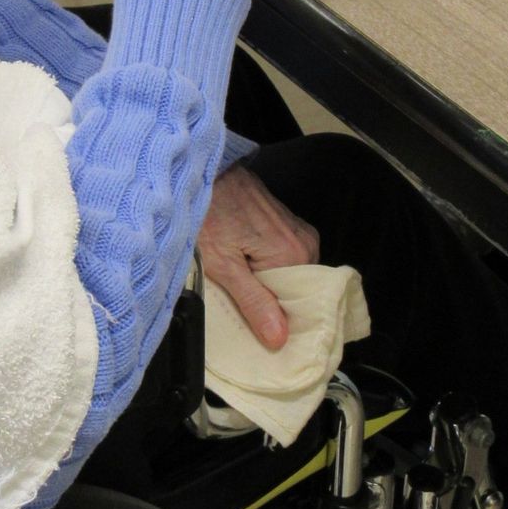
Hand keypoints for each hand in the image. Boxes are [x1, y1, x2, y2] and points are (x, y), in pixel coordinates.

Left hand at [198, 164, 318, 349]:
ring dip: (267, 285)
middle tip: (243, 308)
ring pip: (287, 274)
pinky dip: (265, 268)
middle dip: (272, 303)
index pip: (301, 305)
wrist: (204, 171)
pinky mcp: (285, 224)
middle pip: (295, 290)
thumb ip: (253, 302)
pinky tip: (244, 269)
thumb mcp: (223, 265)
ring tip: (240, 286)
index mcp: (294, 254)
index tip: (261, 332)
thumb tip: (279, 338)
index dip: (281, 321)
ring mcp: (296, 230)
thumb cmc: (208, 212)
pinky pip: (282, 258)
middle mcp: (303, 241)